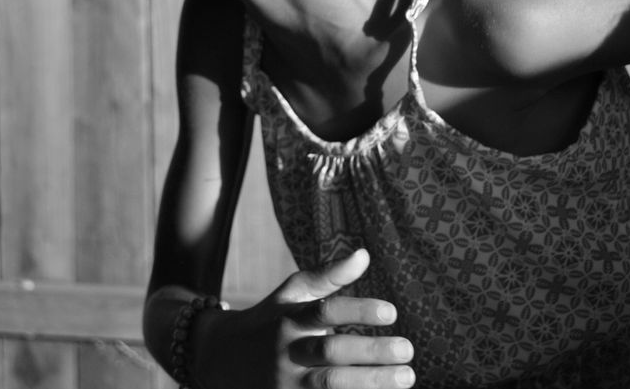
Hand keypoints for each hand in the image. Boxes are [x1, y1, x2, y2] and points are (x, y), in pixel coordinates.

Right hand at [192, 248, 415, 388]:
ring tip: (407, 377)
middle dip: (372, 353)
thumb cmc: (270, 320)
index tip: (392, 312)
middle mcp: (288, 352)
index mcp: (290, 319)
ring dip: (371, 384)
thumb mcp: (292, 293)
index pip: (326, 312)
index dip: (359, 310)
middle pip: (332, 354)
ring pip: (331, 386)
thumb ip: (328, 276)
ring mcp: (286, 384)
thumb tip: (365, 254)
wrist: (221, 360)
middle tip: (408, 350)